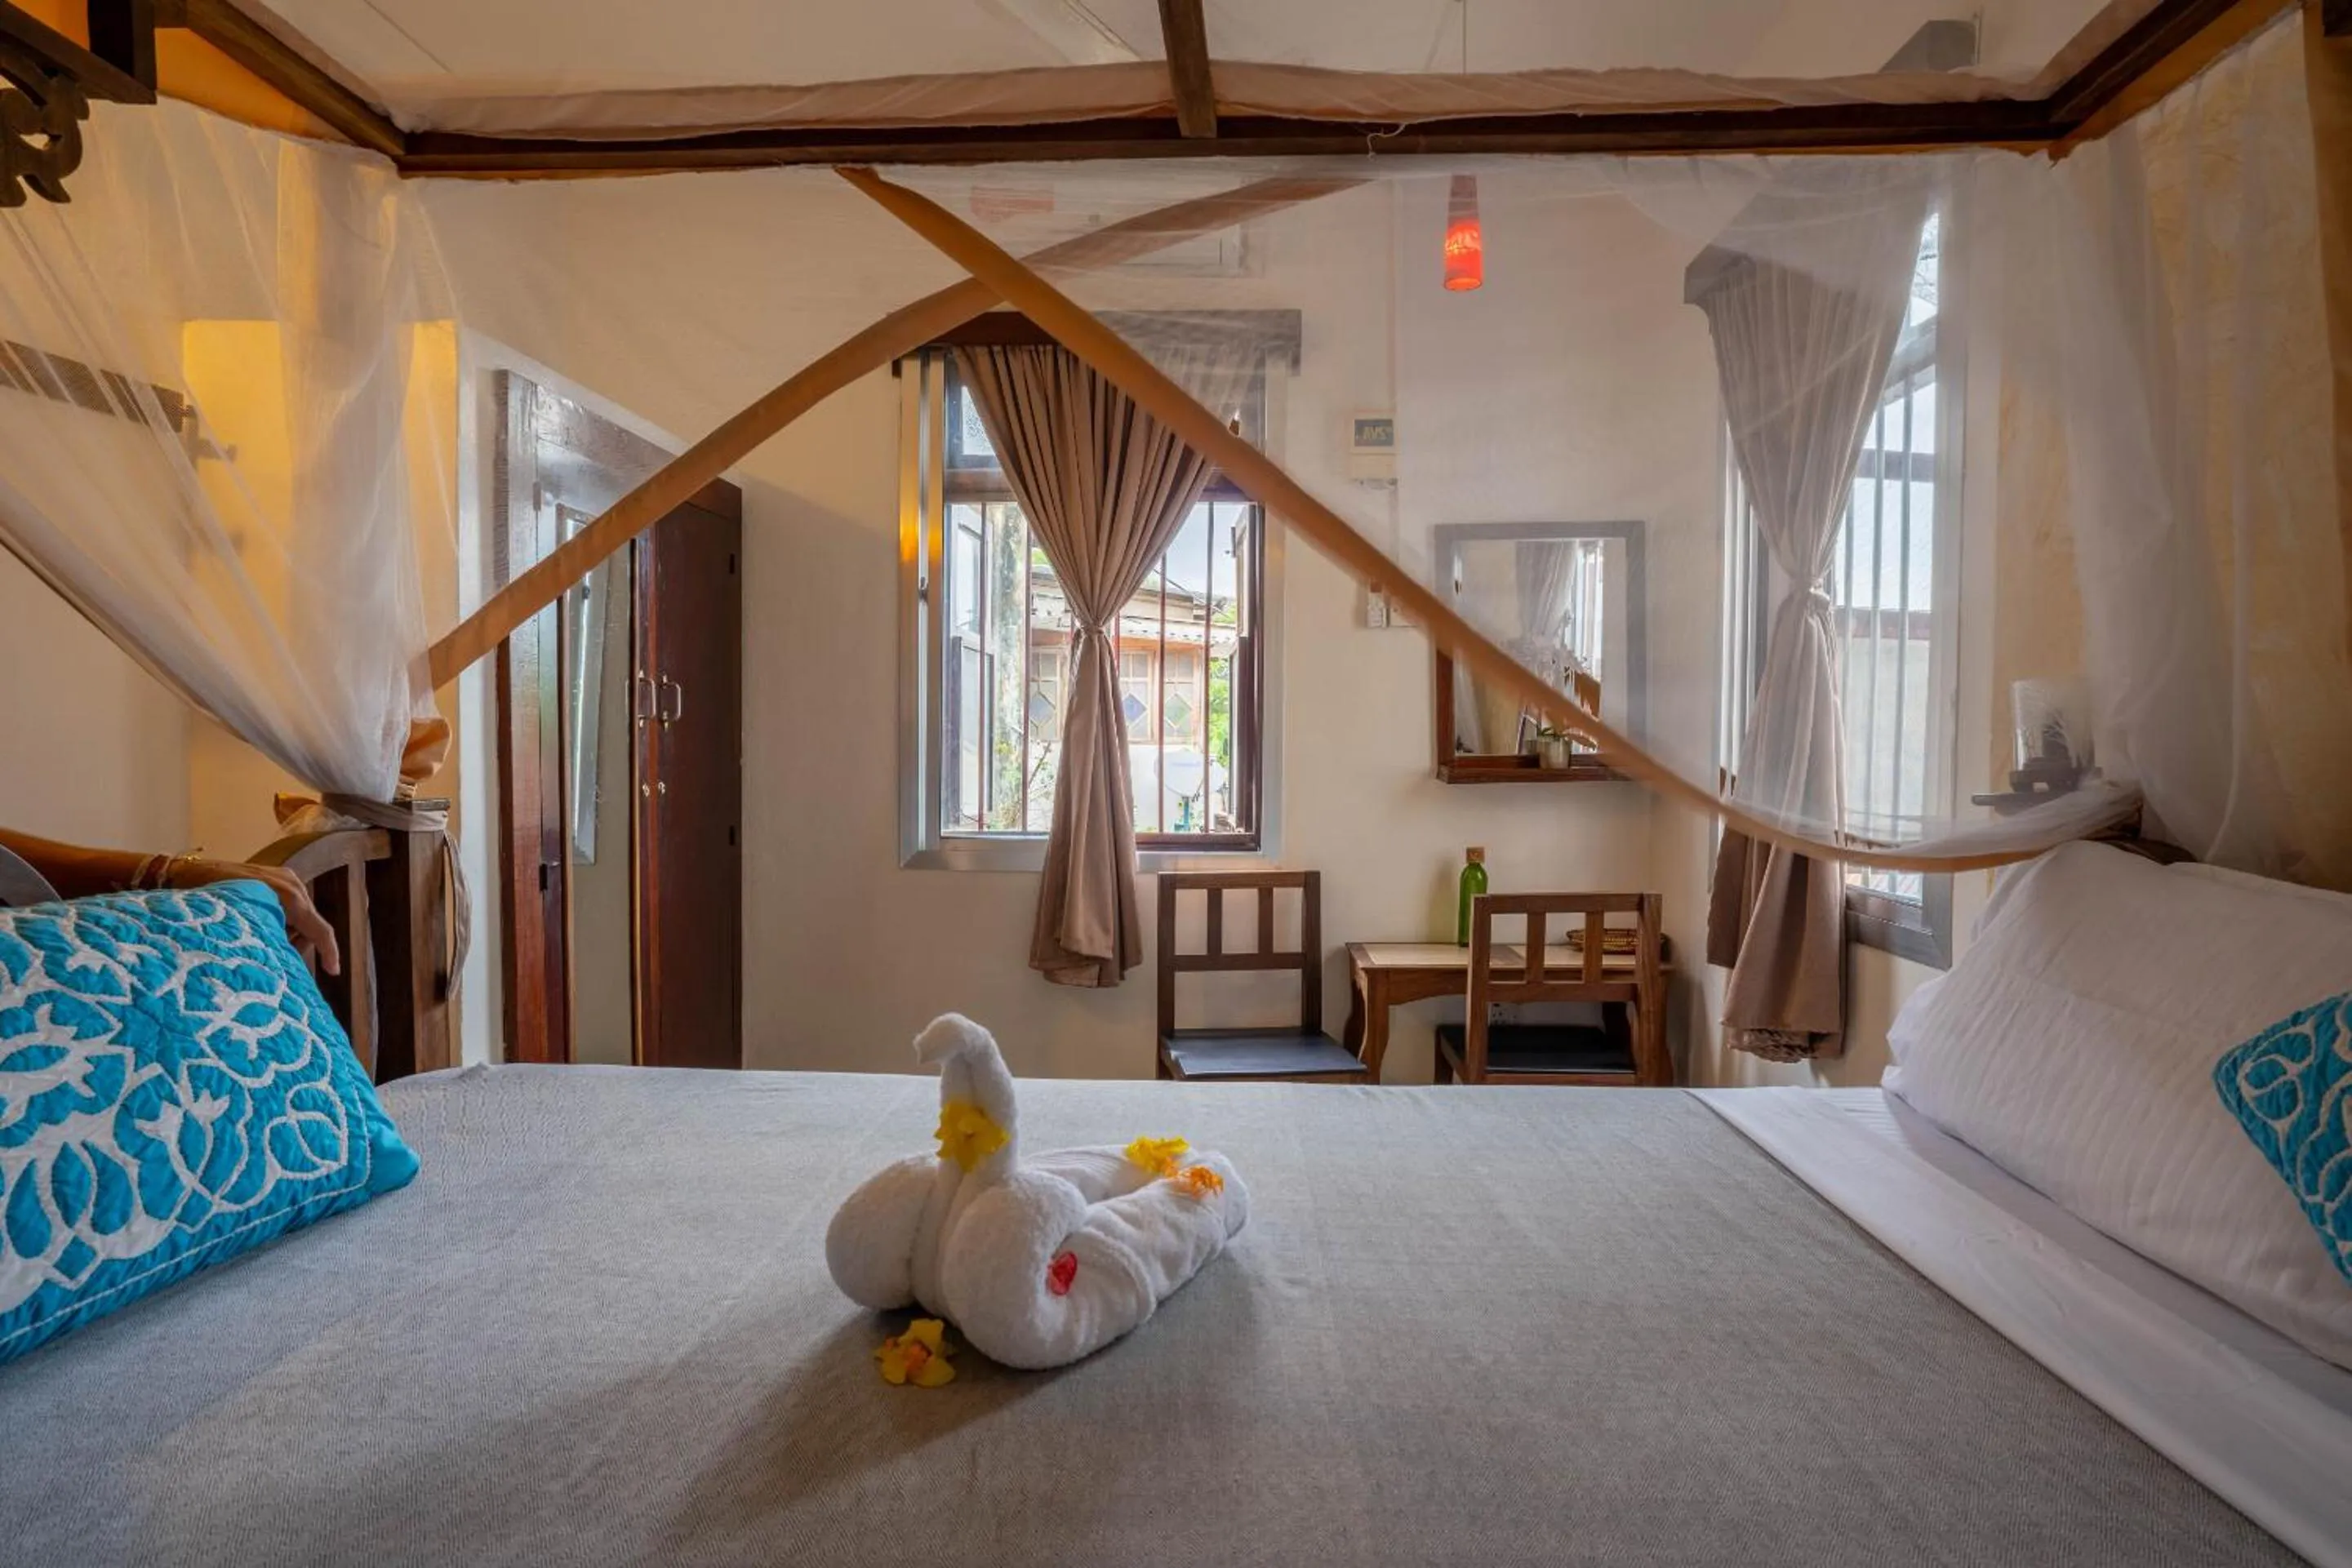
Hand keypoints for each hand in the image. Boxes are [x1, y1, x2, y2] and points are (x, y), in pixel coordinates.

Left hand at [165, 858, 341, 976]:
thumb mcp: (245, 927)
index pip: (319, 928)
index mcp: (289, 895)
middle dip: (296, 942)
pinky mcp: (273, 877)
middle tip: (274, 958)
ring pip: (297, 915)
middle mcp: (292, 882)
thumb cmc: (210, 903)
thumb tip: (286, 965)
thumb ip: (272, 940)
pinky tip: (257, 926)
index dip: (329, 952)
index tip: (333, 972)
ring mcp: (283, 877)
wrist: (181, 873)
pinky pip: (286, 905)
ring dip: (284, 932)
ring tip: (257, 940)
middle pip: (309, 923)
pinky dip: (277, 920)